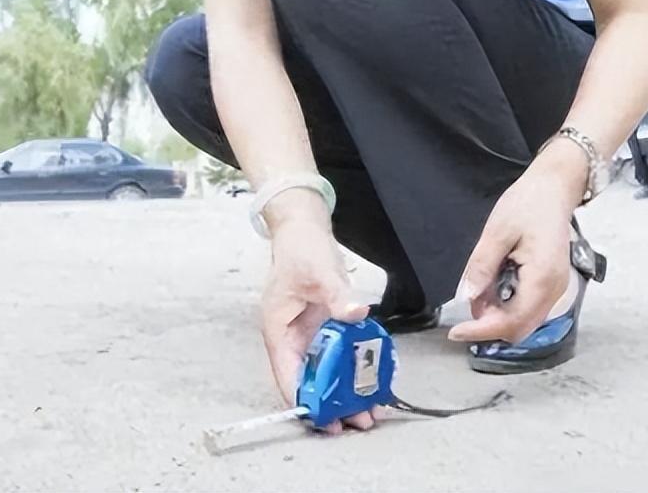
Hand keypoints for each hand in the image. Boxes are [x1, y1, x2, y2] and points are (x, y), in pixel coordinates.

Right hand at [260, 215, 382, 434]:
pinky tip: (370, 378)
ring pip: (324, 370)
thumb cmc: (301, 248)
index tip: (326, 420)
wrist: (303, 227)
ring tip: (369, 409)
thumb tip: (355, 314)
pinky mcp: (321, 326)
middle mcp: (290, 337)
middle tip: (358, 420)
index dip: (306, 399)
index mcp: (278, 329)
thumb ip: (337, 295)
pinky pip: (336, 352)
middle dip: (331, 402)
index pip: (287, 374)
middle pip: (308, 379)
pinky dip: (350, 366)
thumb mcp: (320, 271)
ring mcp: (307, 332)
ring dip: (343, 389)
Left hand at [448, 145, 585, 343]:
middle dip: (489, 325)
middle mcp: (554, 290)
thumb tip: (467, 296)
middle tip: (466, 305)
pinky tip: (494, 284)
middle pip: (520, 328)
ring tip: (479, 288)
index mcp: (542, 278)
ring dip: (498, 315)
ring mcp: (556, 288)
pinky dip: (508, 305)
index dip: (481, 331)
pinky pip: (529, 307)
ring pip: (525, 321)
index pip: (511, 322)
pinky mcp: (552, 283)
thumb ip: (482, 265)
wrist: (554, 188)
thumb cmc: (528, 204)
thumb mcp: (497, 231)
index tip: (456, 332)